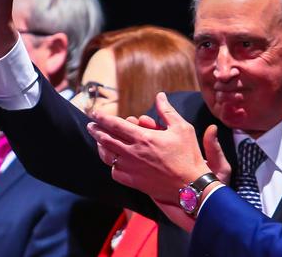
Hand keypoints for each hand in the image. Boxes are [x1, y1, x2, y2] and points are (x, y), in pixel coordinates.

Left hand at [87, 92, 216, 203]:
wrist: (190, 185)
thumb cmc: (188, 155)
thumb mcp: (182, 128)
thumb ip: (167, 111)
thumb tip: (159, 96)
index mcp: (143, 138)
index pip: (115, 125)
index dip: (102, 118)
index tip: (94, 113)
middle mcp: (133, 153)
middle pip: (106, 139)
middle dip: (96, 130)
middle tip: (91, 125)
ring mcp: (131, 169)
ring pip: (107, 156)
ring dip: (100, 146)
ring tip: (99, 141)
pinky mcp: (134, 182)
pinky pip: (115, 172)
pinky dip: (112, 164)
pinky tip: (113, 160)